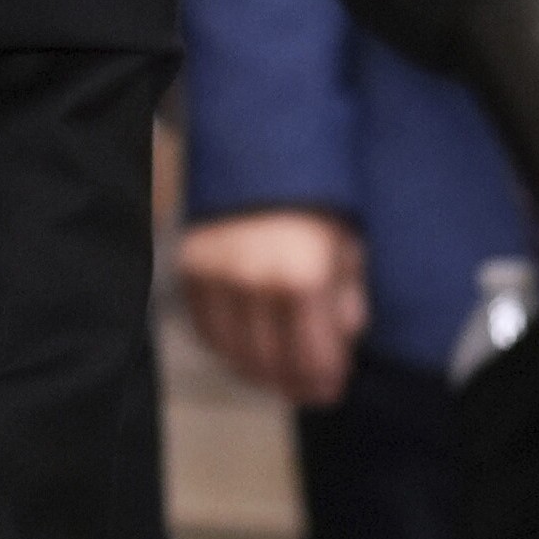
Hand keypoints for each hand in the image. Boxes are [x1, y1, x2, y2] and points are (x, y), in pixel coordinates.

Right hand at [175, 208, 364, 408]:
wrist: (261, 147)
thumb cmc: (317, 198)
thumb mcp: (350, 246)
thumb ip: (348, 302)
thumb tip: (340, 345)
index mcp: (302, 277)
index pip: (313, 359)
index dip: (326, 382)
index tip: (333, 389)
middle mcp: (252, 283)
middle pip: (272, 365)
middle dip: (295, 385)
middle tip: (311, 391)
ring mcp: (214, 278)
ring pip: (234, 355)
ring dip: (261, 373)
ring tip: (281, 375)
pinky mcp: (187, 270)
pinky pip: (206, 332)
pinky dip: (228, 349)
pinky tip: (249, 350)